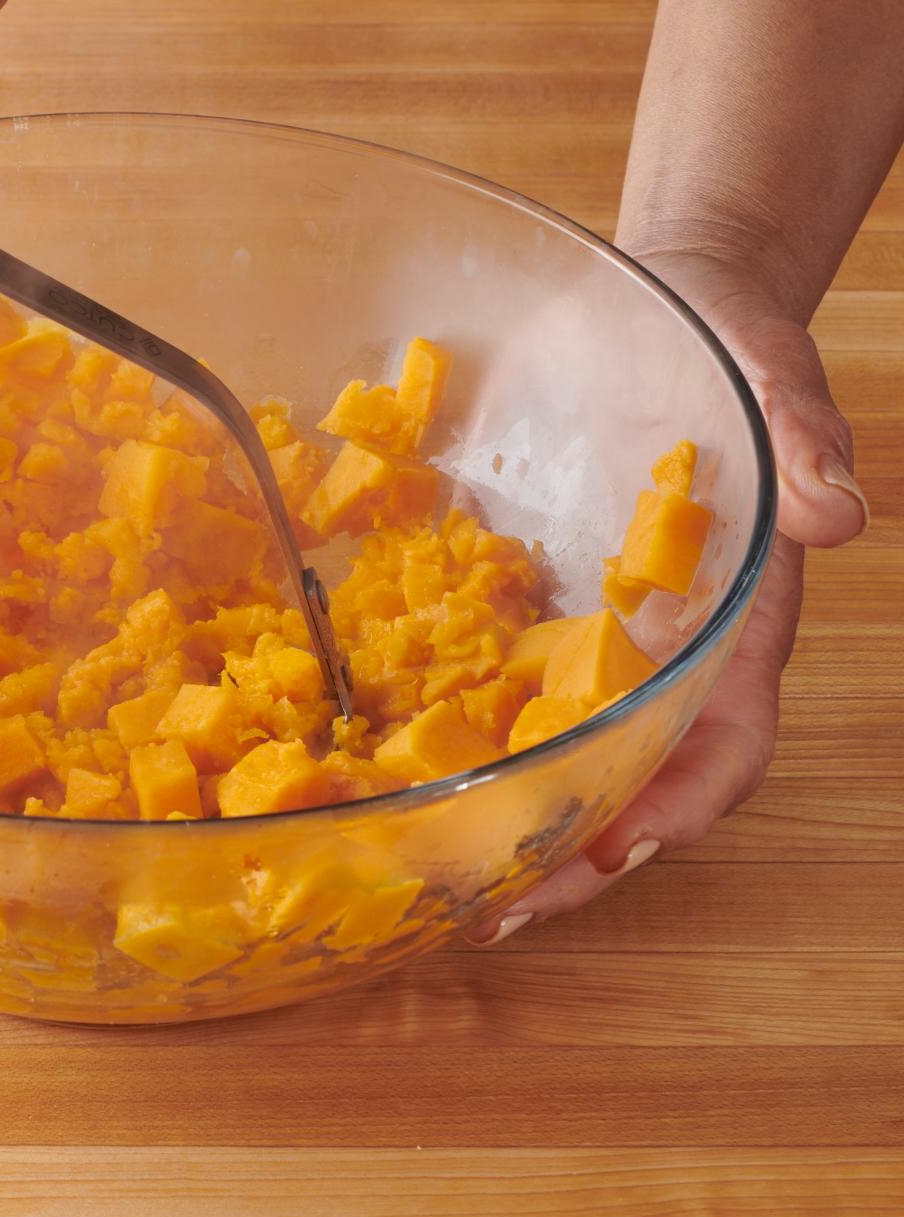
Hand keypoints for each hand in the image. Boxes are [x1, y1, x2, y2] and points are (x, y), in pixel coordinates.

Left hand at [470, 250, 869, 945]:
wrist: (647, 306)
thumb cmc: (722, 345)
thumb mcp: (769, 371)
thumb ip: (802, 439)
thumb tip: (839, 517)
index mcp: (729, 619)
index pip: (726, 741)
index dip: (680, 806)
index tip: (620, 853)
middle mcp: (653, 647)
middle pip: (626, 778)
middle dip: (569, 852)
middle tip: (495, 910)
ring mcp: (576, 633)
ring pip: (548, 752)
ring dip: (500, 818)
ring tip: (431, 879)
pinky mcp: (509, 603)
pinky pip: (477, 683)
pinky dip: (440, 736)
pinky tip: (378, 770)